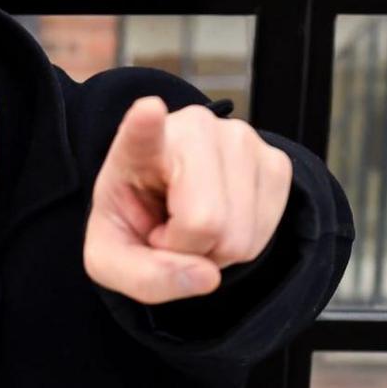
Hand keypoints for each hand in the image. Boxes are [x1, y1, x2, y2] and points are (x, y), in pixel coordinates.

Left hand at [84, 96, 291, 304]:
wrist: (166, 210)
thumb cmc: (134, 224)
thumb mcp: (112, 261)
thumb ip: (144, 278)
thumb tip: (206, 277)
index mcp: (137, 148)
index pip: (141, 134)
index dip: (145, 125)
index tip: (148, 109)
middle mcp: (193, 130)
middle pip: (205, 221)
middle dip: (188, 248)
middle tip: (169, 232)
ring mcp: (241, 139)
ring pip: (240, 235)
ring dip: (216, 249)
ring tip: (192, 225)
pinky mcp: (274, 160)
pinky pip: (265, 233)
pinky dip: (243, 245)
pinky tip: (220, 222)